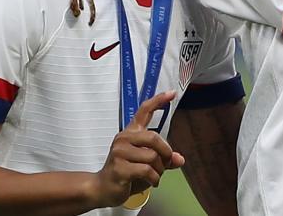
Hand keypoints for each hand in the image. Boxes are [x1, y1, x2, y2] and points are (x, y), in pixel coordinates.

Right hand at [92, 91, 183, 206]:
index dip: (158, 101)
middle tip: (166, 163)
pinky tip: (152, 182)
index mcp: (130, 133)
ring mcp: (120, 152)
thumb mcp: (146, 164)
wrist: (102, 188)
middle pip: (154, 138)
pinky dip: (154, 179)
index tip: (172, 93)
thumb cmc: (125, 174)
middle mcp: (124, 138)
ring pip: (152, 156)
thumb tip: (180, 159)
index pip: (144, 111)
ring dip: (160, 170)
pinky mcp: (120, 168)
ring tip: (155, 176)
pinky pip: (146, 170)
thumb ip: (162, 159)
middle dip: (165, 153)